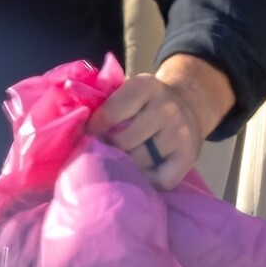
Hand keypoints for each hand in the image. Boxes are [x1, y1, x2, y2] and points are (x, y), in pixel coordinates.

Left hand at [88, 54, 235, 189]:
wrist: (189, 105)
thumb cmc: (146, 103)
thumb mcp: (129, 91)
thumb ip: (105, 103)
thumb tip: (77, 127)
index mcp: (146, 86)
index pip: (110, 113)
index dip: (94, 129)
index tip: (89, 135)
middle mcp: (166, 108)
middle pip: (123, 141)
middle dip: (111, 148)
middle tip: (107, 150)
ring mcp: (179, 133)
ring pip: (139, 162)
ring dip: (128, 164)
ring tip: (126, 159)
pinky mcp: (188, 157)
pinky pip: (158, 180)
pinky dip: (147, 180)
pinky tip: (144, 170)